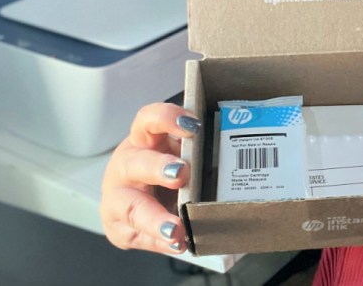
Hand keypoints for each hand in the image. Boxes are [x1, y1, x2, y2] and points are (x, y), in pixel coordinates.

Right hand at [100, 102, 200, 252]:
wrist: (134, 198)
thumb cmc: (164, 168)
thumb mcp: (178, 153)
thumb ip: (198, 152)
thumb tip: (245, 157)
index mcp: (143, 140)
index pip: (149, 119)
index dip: (168, 118)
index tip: (193, 126)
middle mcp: (126, 165)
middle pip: (138, 163)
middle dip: (159, 168)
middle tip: (182, 174)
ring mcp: (117, 197)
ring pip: (132, 206)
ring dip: (155, 219)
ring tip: (176, 230)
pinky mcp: (116, 226)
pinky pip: (136, 235)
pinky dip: (158, 242)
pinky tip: (177, 244)